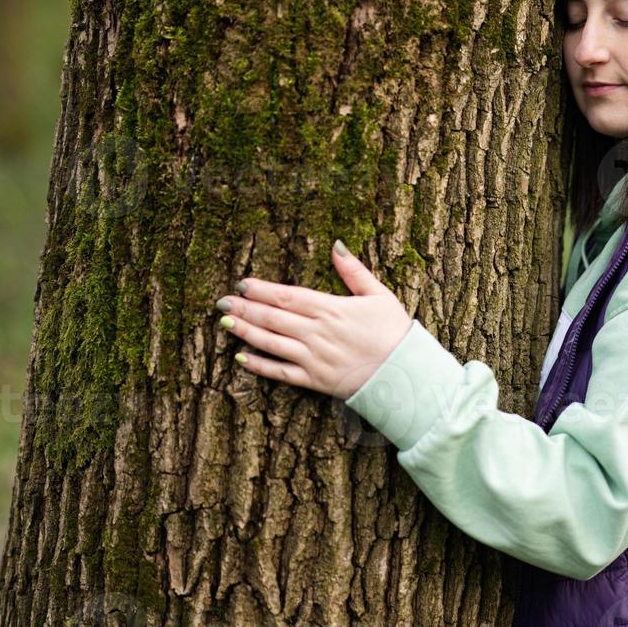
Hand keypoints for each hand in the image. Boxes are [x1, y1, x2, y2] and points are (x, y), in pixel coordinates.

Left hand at [215, 239, 412, 399]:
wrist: (406, 374)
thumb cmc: (394, 332)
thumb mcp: (378, 294)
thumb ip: (354, 271)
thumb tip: (336, 245)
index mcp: (331, 309)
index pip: (288, 297)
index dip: (262, 290)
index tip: (242, 282)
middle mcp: (317, 333)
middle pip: (273, 318)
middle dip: (245, 307)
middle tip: (221, 301)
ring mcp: (314, 358)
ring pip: (272, 343)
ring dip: (246, 332)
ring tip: (225, 322)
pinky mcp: (315, 381)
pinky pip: (282, 373)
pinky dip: (260, 366)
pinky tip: (242, 359)